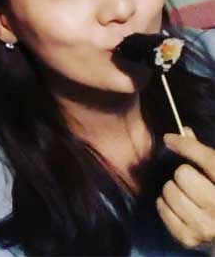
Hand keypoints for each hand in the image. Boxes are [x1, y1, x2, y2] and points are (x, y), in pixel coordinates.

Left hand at [156, 127, 214, 251]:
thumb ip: (203, 154)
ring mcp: (206, 227)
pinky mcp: (189, 238)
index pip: (208, 160)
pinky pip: (162, 208)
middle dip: (183, 175)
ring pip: (170, 190)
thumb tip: (184, 131)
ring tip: (185, 196)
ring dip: (173, 190)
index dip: (186, 145)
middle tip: (191, 182)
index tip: (169, 138)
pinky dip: (165, 205)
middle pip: (183, 174)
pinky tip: (178, 208)